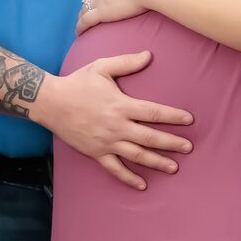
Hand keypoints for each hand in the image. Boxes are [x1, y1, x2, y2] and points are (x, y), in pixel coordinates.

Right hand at [34, 53, 192, 189]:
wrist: (50, 102)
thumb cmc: (77, 83)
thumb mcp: (102, 67)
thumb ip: (126, 63)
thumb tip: (149, 55)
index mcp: (121, 105)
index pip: (154, 112)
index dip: (173, 116)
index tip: (189, 120)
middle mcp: (117, 126)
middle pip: (150, 138)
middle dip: (172, 143)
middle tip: (189, 148)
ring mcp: (107, 142)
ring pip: (137, 155)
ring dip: (157, 162)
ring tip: (174, 167)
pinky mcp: (96, 153)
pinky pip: (115, 169)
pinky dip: (129, 178)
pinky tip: (142, 185)